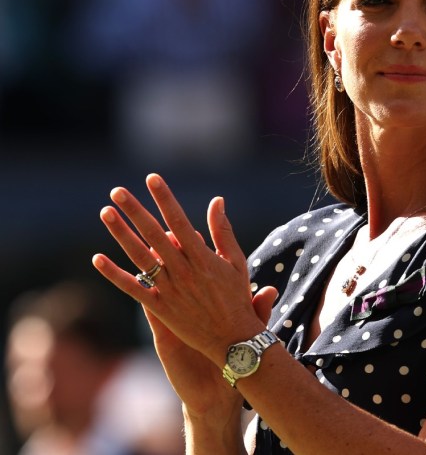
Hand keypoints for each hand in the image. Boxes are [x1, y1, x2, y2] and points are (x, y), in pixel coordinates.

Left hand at [92, 173, 264, 365]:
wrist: (232, 338)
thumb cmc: (236, 297)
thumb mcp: (236, 261)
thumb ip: (223, 230)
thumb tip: (217, 200)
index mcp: (203, 257)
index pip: (179, 221)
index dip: (165, 199)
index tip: (153, 179)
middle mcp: (183, 271)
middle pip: (154, 235)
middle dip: (135, 211)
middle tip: (118, 191)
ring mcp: (169, 290)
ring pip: (140, 257)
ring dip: (121, 234)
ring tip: (106, 213)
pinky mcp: (159, 308)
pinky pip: (133, 288)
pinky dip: (115, 275)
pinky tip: (97, 259)